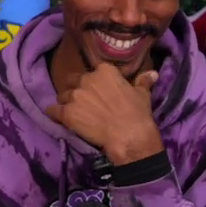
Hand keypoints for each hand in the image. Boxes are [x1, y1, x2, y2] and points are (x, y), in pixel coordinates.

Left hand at [46, 62, 163, 164]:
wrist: (128, 135)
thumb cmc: (137, 113)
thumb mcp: (142, 94)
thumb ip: (143, 81)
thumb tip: (153, 73)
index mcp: (104, 71)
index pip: (93, 71)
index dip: (94, 81)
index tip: (98, 90)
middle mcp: (86, 79)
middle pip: (73, 80)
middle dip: (76, 89)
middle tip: (83, 101)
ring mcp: (74, 96)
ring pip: (62, 95)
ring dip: (66, 102)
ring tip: (72, 112)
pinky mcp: (66, 113)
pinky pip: (52, 110)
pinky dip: (54, 113)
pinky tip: (57, 117)